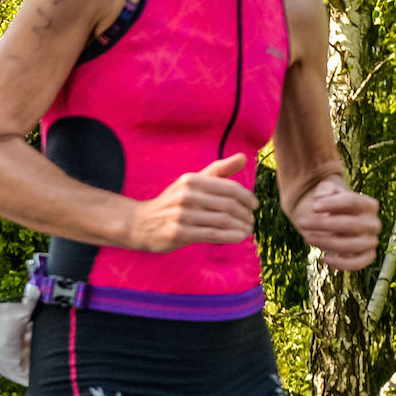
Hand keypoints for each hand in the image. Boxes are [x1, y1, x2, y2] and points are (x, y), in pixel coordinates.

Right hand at [128, 155, 257, 251]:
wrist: (141, 223)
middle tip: (251, 221)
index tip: (254, 206)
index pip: (230, 187)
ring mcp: (182, 215)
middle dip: (245, 214)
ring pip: (223, 221)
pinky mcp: (179, 233)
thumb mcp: (193, 182)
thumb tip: (244, 158)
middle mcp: (187, 195)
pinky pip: (213, 234)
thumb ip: (219, 170)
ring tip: (247, 230)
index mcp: (192, 180)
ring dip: (241, 226)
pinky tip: (239, 237)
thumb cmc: (173, 202)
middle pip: (229, 205)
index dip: (247, 197)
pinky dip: (230, 236)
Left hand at [293, 177, 381, 270]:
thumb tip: (321, 195)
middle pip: (351, 224)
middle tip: (302, 223)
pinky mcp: (366, 256)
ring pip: (353, 245)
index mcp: (369, 204)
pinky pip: (360, 263)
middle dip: (323, 224)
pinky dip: (343, 264)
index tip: (314, 206)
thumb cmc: (330, 204)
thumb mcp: (327, 191)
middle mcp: (374, 223)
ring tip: (307, 238)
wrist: (334, 220)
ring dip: (327, 243)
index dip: (332, 204)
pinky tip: (324, 258)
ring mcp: (371, 241)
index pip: (353, 201)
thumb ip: (325, 188)